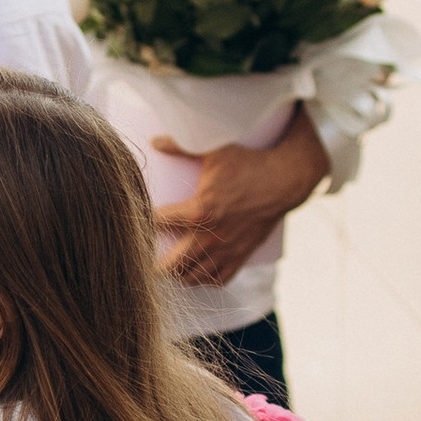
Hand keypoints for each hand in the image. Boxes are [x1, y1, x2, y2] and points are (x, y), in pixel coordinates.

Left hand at [151, 109, 326, 291]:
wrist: (284, 181)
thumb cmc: (249, 164)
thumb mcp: (214, 151)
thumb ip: (181, 146)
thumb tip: (154, 141)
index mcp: (199, 211)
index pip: (159, 223)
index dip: (143, 222)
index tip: (135, 219)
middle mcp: (210, 237)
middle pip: (172, 265)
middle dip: (154, 264)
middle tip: (143, 257)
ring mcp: (226, 250)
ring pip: (193, 277)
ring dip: (177, 274)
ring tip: (166, 267)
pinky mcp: (241, 256)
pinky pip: (218, 280)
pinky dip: (203, 280)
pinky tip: (195, 273)